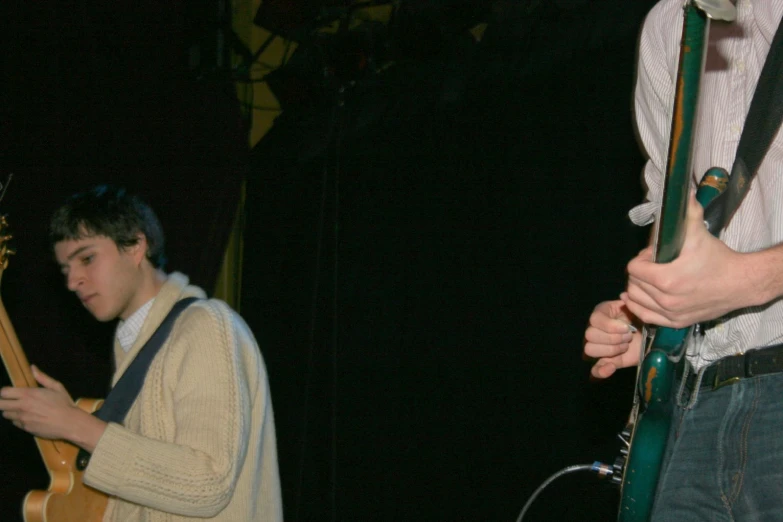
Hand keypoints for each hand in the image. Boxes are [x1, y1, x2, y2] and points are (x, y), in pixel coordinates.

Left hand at [0, 365, 80, 439]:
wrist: (69, 423)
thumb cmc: (64, 403)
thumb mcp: (56, 387)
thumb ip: (42, 377)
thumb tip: (32, 368)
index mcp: (28, 394)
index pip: (4, 392)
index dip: (5, 392)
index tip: (10, 392)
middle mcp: (22, 406)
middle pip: (0, 404)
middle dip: (2, 402)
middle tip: (9, 401)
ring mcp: (22, 418)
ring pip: (6, 415)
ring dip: (10, 411)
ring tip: (20, 410)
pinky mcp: (25, 428)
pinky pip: (15, 423)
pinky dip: (18, 420)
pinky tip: (28, 418)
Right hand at [584, 300, 641, 377]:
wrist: (654, 335)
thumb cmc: (644, 319)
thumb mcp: (638, 308)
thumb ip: (630, 302)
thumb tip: (623, 295)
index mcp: (601, 314)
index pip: (594, 320)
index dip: (610, 326)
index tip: (627, 328)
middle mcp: (595, 330)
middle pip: (590, 335)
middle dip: (612, 338)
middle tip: (629, 337)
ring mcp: (599, 347)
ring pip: (590, 350)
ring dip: (610, 350)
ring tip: (626, 346)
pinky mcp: (606, 362)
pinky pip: (595, 370)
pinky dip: (601, 370)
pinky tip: (611, 367)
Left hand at [622, 194, 742, 327]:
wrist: (740, 283)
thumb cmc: (719, 259)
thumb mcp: (699, 234)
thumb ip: (688, 213)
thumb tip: (683, 192)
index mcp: (667, 279)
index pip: (633, 269)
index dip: (640, 259)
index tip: (652, 255)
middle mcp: (666, 299)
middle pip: (633, 284)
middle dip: (639, 273)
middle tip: (652, 266)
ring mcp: (671, 313)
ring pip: (636, 301)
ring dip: (638, 289)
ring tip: (648, 279)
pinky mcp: (676, 322)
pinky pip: (646, 317)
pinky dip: (640, 307)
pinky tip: (641, 297)